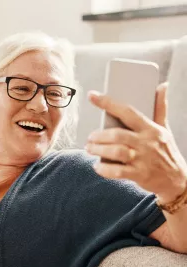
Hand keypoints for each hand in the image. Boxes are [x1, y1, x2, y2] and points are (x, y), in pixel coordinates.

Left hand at [85, 82, 186, 203]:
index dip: (108, 103)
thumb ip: (160, 108)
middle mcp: (147, 142)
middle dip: (99, 135)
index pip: (127, 111)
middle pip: (117, 134)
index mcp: (151, 128)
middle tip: (90, 137)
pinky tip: (97, 166)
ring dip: (98, 149)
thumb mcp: (164, 128)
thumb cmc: (165, 151)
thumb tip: (162, 86)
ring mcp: (143, 159)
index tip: (92, 95)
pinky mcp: (139, 174)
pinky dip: (104, 169)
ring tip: (89, 149)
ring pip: (116, 151)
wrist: (177, 179)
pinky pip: (117, 171)